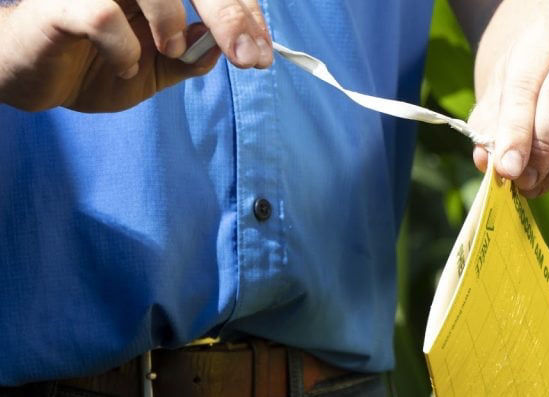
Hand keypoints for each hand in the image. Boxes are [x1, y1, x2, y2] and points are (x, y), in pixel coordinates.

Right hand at [0, 0, 271, 111]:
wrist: (29, 76)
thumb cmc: (91, 64)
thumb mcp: (156, 68)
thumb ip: (191, 57)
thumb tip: (232, 47)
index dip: (245, 15)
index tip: (263, 54)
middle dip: (231, 16)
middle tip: (252, 58)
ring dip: (171, 20)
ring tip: (166, 50)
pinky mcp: (62, 2)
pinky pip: (102, 15)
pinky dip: (123, 47)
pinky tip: (122, 64)